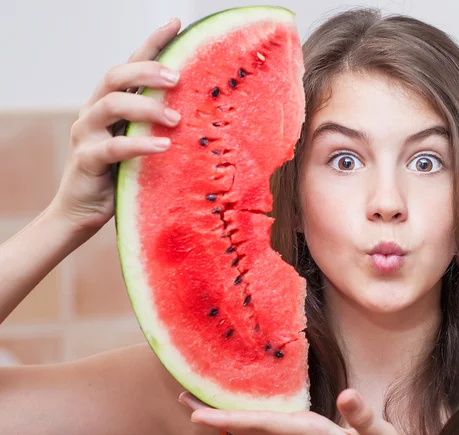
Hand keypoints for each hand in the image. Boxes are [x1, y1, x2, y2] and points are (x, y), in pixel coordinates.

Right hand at [50, 17, 182, 232]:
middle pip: (117, 75)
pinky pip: (114, 147)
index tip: (176, 23)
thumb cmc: (119, 178)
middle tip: (177, 78)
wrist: (83, 212)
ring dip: (146, 107)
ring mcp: (87, 133)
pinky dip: (140, 144)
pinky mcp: (86, 159)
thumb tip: (200, 117)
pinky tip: (163, 145)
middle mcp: (95, 111)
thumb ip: (157, 129)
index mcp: (111, 104)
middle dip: (147, 70)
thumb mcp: (142, 147)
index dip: (151, 43)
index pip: (131, 65)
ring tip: (175, 118)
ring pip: (111, 104)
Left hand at [180, 389, 418, 434]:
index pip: (260, 425)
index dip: (228, 419)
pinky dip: (246, 417)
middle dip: (214, 415)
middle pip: (246, 427)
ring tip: (201, 402)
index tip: (195, 414)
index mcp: (308, 434)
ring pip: (252, 428)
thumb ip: (364, 419)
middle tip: (182, 399)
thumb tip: (348, 394)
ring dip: (225, 415)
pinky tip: (242, 409)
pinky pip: (265, 426)